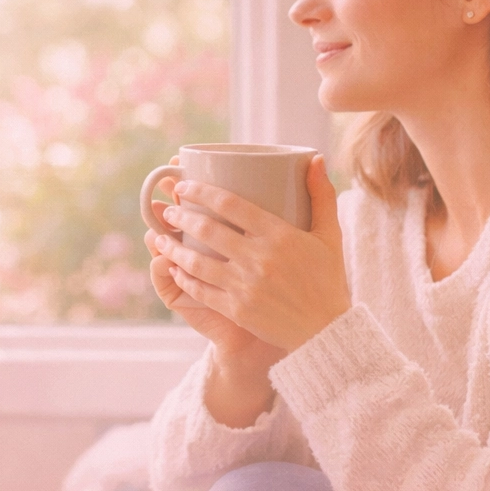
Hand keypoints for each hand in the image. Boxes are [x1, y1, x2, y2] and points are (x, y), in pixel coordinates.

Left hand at [156, 154, 349, 352]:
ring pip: (197, 262)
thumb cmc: (327, 280)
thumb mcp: (329, 235)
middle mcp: (259, 259)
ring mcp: (246, 286)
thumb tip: (315, 158)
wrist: (326, 332)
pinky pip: (200, 290)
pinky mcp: (237, 309)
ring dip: (173, 248)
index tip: (183, 186)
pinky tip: (173, 269)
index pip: (231, 205)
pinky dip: (183, 278)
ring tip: (159, 238)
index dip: (201, 192)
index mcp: (280, 235)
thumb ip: (321, 195)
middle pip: (208, 230)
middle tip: (168, 210)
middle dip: (181, 216)